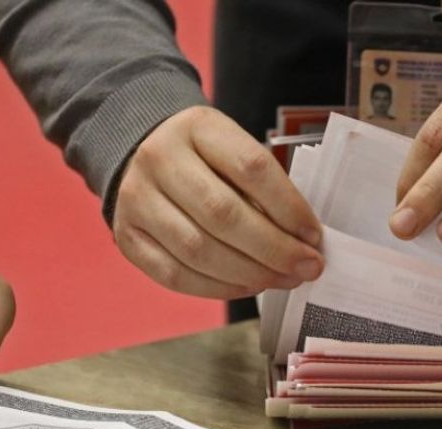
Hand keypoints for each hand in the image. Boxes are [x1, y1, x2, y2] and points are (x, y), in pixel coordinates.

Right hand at [113, 106, 323, 298]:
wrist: (142, 148)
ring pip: (198, 250)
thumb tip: (303, 241)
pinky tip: (248, 286)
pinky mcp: (127, 236)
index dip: (289, 207)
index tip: (315, 236)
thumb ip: (266, 188)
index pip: (252, 168)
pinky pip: (175, 274)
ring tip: (283, 280)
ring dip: (250, 273)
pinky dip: (218, 288)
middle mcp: (160, 159)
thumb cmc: (205, 155)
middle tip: (307, 267)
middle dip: (274, 250)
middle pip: (223, 214)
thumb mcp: (234, 148)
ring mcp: (137, 199)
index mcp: (198, 128)